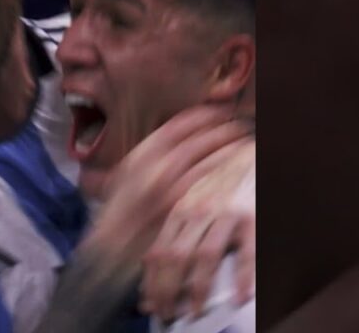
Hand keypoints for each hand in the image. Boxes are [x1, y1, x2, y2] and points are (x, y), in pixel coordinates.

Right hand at [83, 105, 252, 274]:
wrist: (111, 246)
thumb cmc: (121, 211)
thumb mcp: (127, 174)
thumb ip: (152, 156)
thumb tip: (185, 139)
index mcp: (141, 154)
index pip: (178, 124)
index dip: (204, 114)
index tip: (221, 111)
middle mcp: (153, 166)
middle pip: (198, 138)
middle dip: (223, 128)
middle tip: (240, 123)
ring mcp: (168, 187)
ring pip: (208, 159)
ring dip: (231, 147)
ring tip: (246, 142)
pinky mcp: (181, 207)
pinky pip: (211, 184)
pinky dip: (227, 172)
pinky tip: (240, 168)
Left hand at [141, 140, 255, 321]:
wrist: (250, 157)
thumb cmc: (220, 184)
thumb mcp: (191, 201)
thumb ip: (173, 229)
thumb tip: (150, 263)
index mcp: (180, 209)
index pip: (159, 251)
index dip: (152, 282)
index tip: (149, 304)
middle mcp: (198, 210)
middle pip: (176, 257)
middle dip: (168, 290)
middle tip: (167, 314)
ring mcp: (225, 213)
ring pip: (205, 256)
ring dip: (198, 289)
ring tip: (195, 312)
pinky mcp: (251, 217)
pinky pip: (246, 252)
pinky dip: (242, 278)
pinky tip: (238, 297)